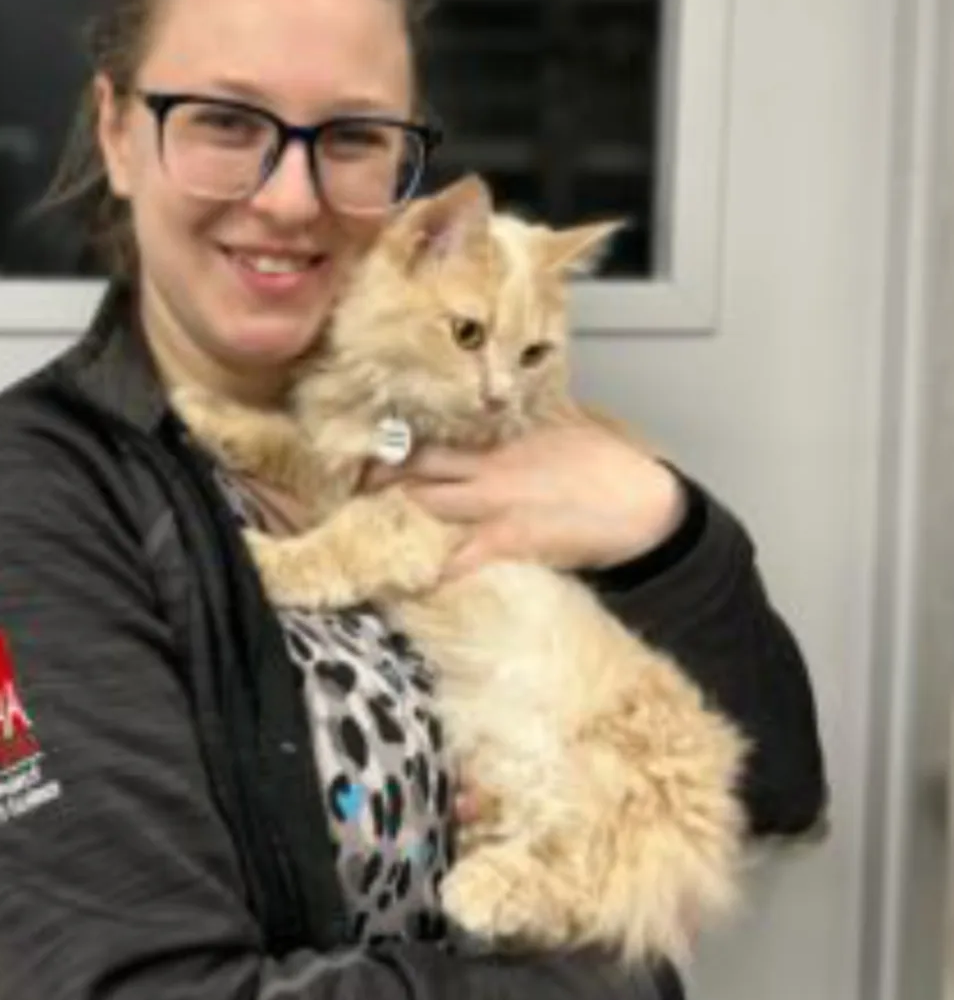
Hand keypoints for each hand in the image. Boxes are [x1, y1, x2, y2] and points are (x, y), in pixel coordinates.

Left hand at [371, 416, 685, 575]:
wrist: (643, 506)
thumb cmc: (610, 468)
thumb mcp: (568, 433)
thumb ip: (529, 429)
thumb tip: (506, 420)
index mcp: (505, 440)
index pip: (442, 438)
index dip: (403, 446)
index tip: (377, 448)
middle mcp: (491, 468)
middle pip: (422, 470)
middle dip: (384, 479)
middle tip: (357, 486)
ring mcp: (497, 506)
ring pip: (430, 507)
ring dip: (399, 517)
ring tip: (368, 527)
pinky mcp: (510, 542)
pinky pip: (459, 558)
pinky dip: (433, 569)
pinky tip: (409, 579)